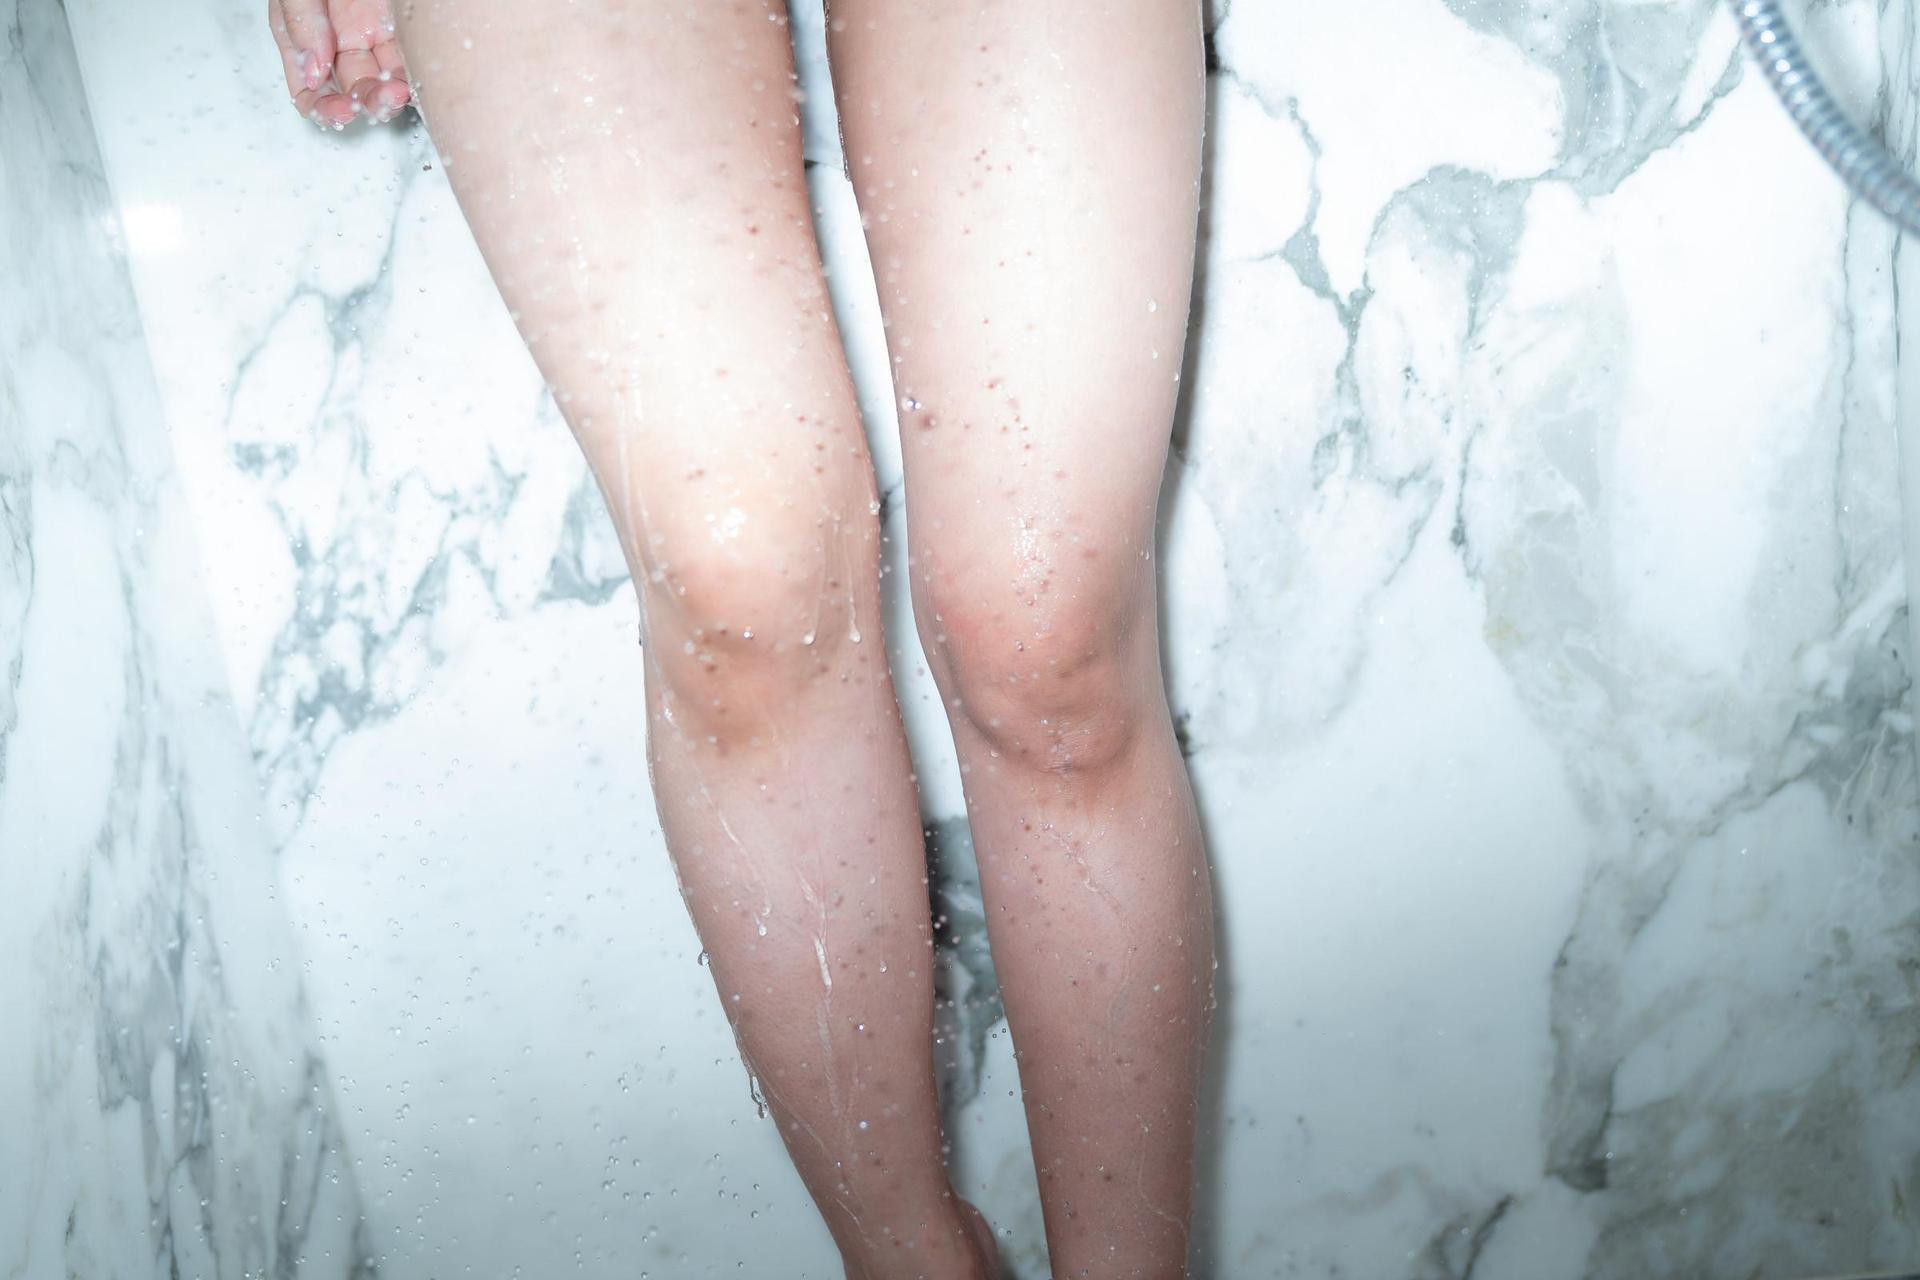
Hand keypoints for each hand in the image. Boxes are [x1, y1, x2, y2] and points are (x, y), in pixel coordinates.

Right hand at [268, 0, 411, 127]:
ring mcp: (374, 34)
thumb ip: (301, 24)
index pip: (309, 91)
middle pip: (352, 92)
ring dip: (391, 96)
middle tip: (382, 97)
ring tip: (399, 91)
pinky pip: (410, 63)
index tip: (344, 110)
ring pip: (383, 83)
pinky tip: (415, 83)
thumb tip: (313, 74)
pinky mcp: (404, 29)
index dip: (325, 109)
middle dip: (366, 104)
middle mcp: (341, 40)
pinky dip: (414, 79)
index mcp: (308, 34)